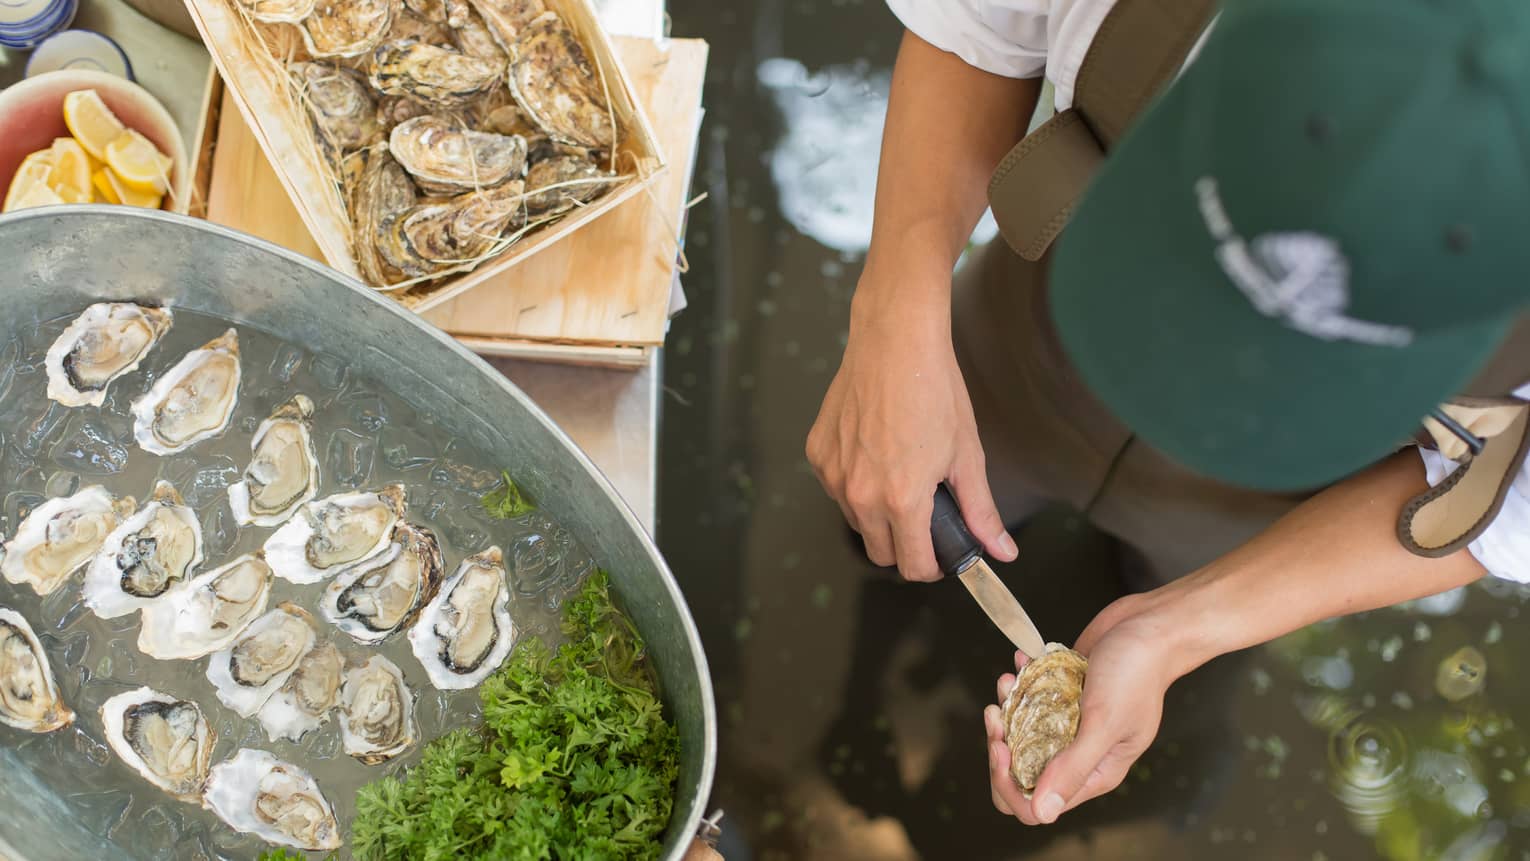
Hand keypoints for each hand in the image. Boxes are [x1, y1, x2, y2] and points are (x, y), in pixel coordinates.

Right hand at [806, 270, 1015, 580]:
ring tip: (901, 474)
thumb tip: (1002, 552)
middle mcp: (860, 495)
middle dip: (904, 544)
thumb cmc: (934, 391)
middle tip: (926, 514)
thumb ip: (980, 511)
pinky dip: (855, 483)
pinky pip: (836, 487)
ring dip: (878, 514)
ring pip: (856, 520)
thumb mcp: (966, 455)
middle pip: (880, 552)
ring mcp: (833, 475)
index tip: (943, 551)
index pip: (912, 566)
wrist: (894, 342)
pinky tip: (875, 451)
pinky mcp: (818, 454)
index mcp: (902, 501)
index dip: (933, 566)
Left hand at [983, 594, 1183, 823]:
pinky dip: (1019, 682)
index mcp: (1094, 773)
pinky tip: (1023, 660)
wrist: (1151, 626)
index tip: (1002, 747)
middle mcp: (1078, 753)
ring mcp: (1068, 724)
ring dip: (1006, 707)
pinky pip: (1028, 699)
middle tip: (996, 714)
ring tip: (1008, 681)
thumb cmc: (1138, 673)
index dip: (1009, 784)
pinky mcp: (1061, 696)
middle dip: (1000, 746)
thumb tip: (1043, 812)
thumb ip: (1073, 768)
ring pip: (1020, 733)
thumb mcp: (1104, 723)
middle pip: (1020, 772)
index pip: (1037, 805)